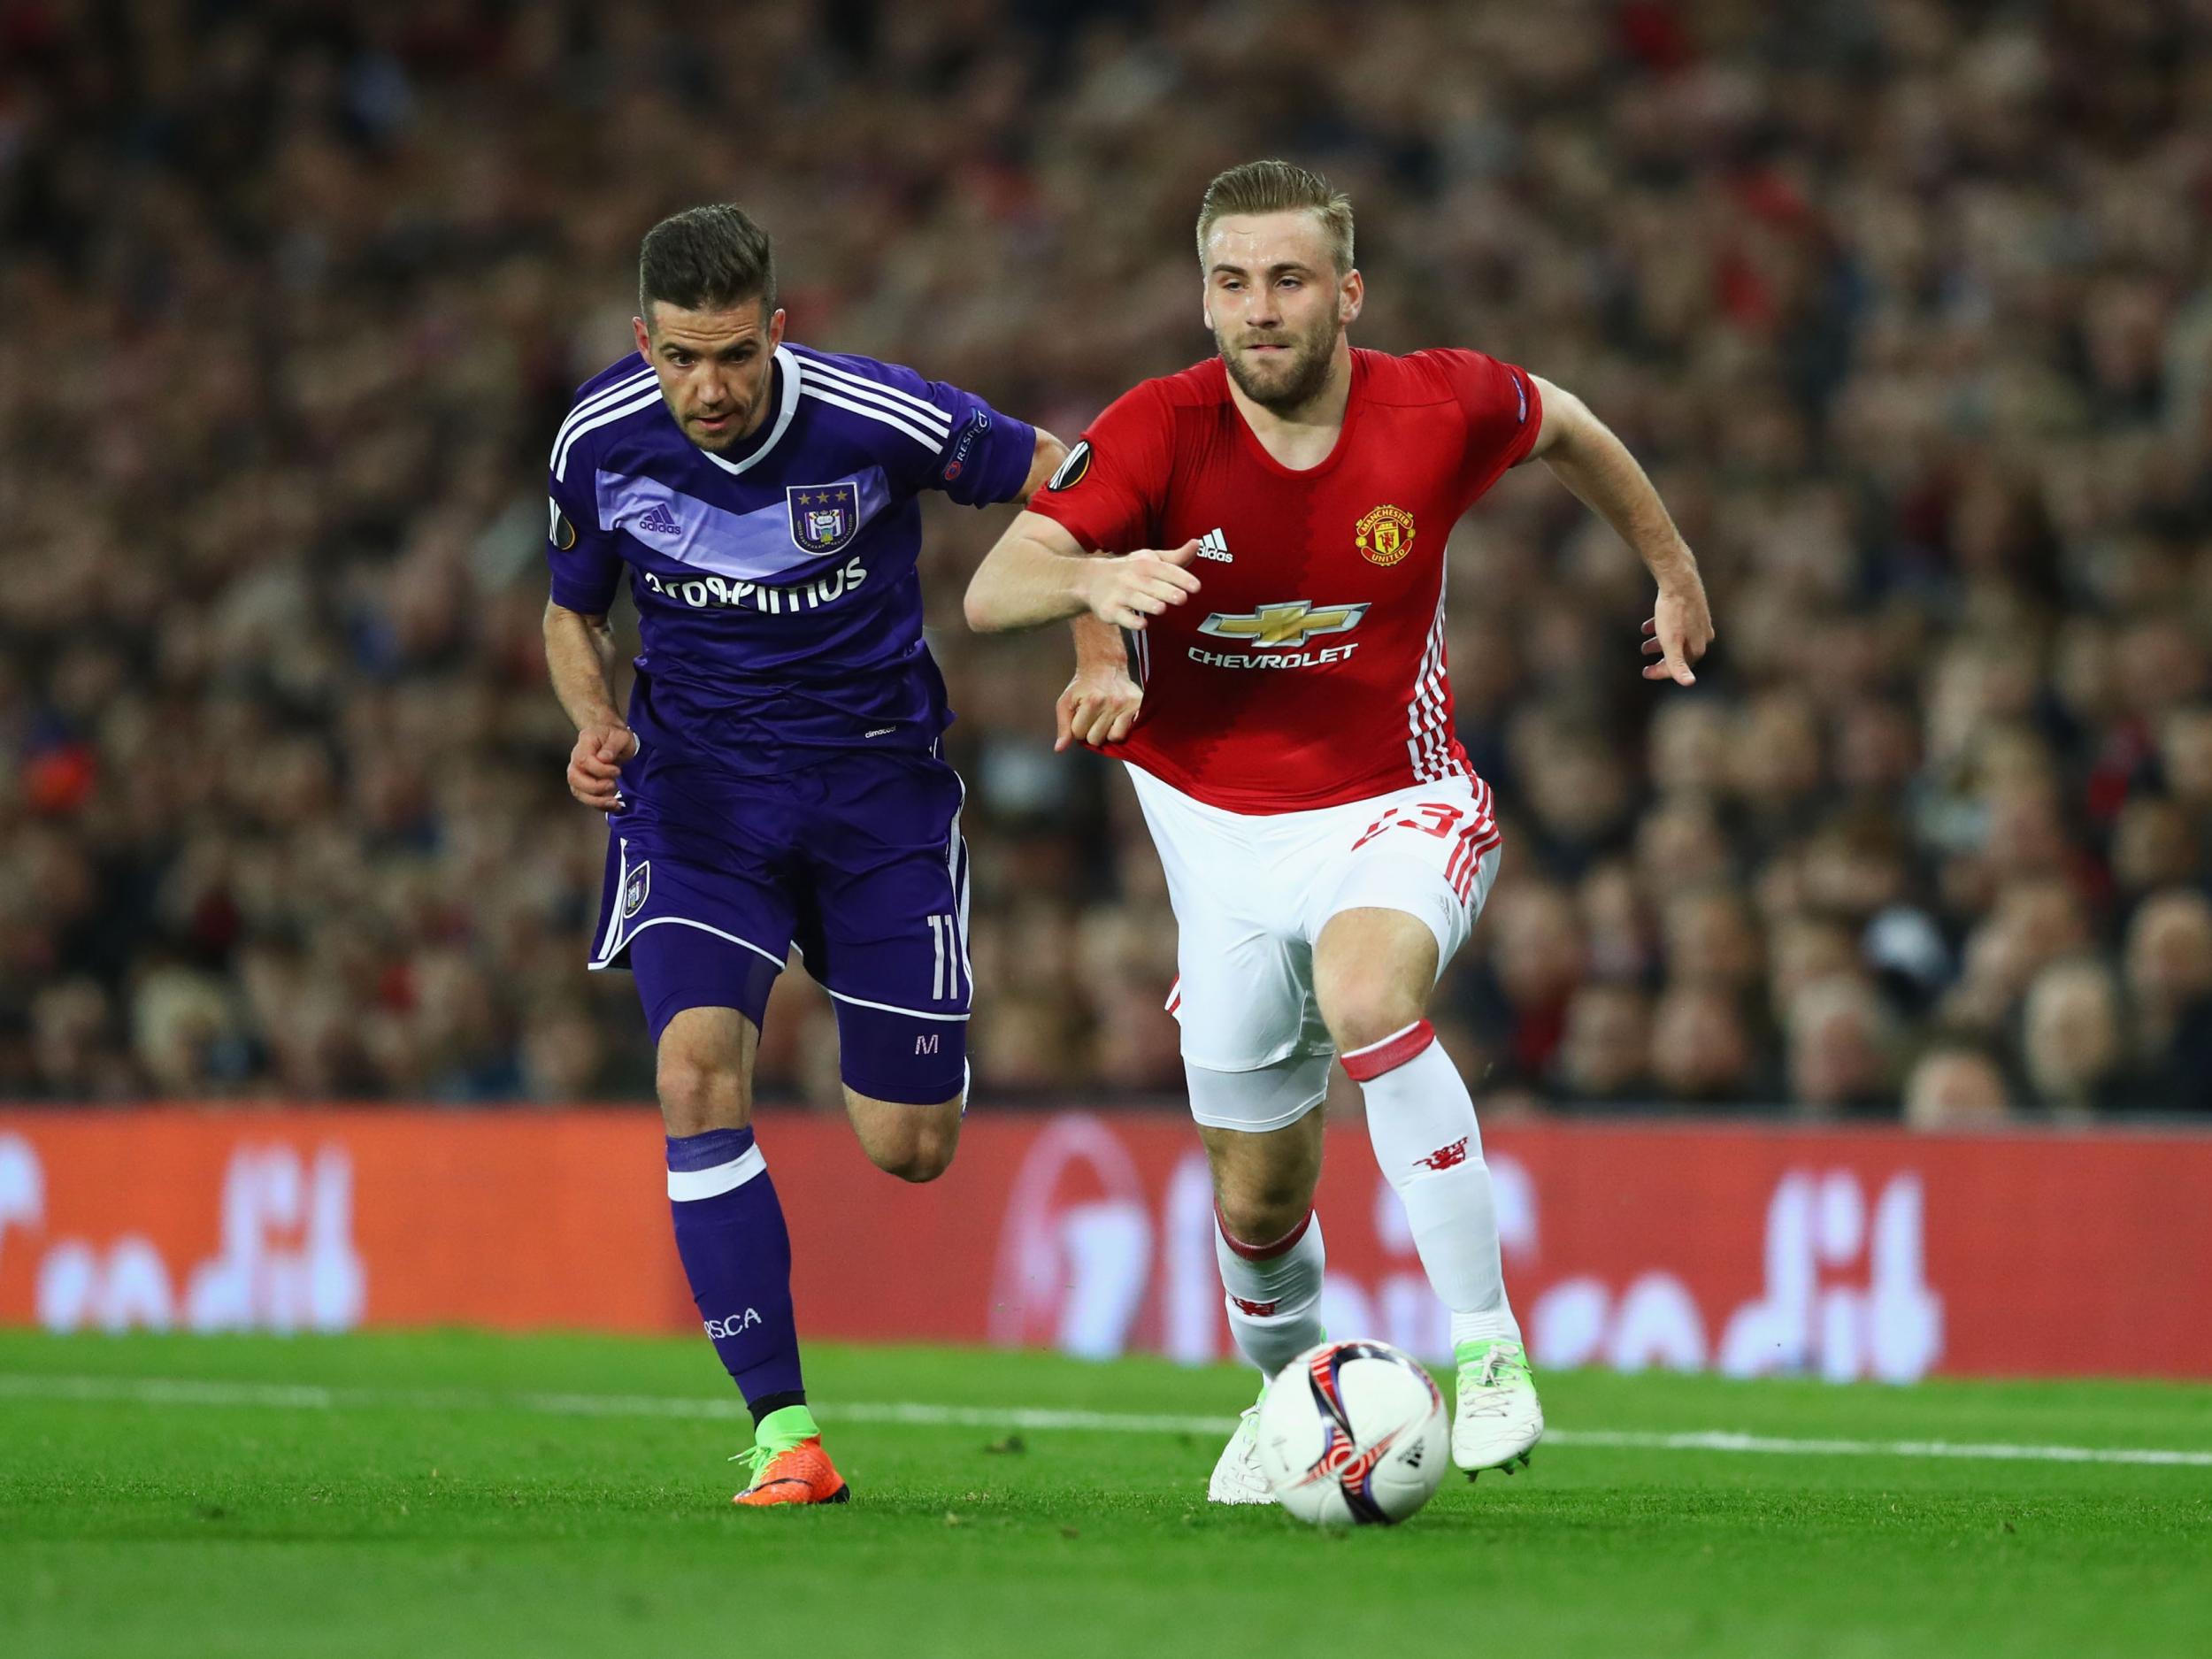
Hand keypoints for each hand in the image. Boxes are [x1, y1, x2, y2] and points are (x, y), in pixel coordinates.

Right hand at [567, 719, 637, 811]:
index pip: (584, 760)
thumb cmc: (616, 736)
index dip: (600, 770)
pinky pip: (586, 798)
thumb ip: (613, 746)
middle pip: (574, 778)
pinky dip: (599, 805)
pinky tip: (614, 807)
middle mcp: (576, 758)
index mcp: (585, 743)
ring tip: (614, 803)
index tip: (617, 771)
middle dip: (594, 787)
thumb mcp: (621, 736)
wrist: (612, 737)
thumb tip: (604, 758)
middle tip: (613, 785)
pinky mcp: (585, 784)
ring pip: (578, 791)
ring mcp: (579, 772)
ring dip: (595, 801)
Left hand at [1055, 660, 1143, 751]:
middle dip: (1092, 731)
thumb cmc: (1083, 685)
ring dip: (1108, 732)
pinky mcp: (1139, 706)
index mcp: (1092, 701)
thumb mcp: (1066, 702)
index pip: (1079, 734)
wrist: (1104, 666)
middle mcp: (1112, 703)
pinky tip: (1118, 721)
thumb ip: (1063, 726)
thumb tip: (1059, 748)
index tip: (1082, 716)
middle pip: (1096, 739)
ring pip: (1114, 738)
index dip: (1078, 727)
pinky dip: (1122, 729)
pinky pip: (1130, 732)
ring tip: (1106, 719)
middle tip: (1094, 717)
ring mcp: (1127, 705)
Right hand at [1080, 540, 1200, 630]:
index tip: (1196, 587)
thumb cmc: (1130, 571)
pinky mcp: (1109, 610)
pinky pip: (1120, 616)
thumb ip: (1176, 557)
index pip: (1164, 569)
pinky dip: (1130, 621)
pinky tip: (1142, 625)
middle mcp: (1131, 577)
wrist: (1091, 580)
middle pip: (1150, 585)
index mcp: (1144, 564)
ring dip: (1148, 604)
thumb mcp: (1151, 560)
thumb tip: (1197, 543)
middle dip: (1166, 591)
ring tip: (1162, 608)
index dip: (1181, 577)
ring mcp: (1119, 594)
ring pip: (1135, 599)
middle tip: (1182, 598)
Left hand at [1640, 577, 1714, 686]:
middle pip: (1681, 654)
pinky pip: (1677, 623)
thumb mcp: (1671, 642)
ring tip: (1644, 645)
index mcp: (1698, 646)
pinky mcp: (1692, 608)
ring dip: (1660, 644)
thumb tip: (1690, 684)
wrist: (1679, 580)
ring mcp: (1699, 621)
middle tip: (1647, 664)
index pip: (1681, 668)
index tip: (1646, 672)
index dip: (1662, 672)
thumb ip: (1678, 664)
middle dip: (1662, 660)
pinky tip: (1647, 626)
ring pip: (1678, 639)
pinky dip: (1661, 628)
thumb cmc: (1674, 612)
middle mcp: (1703, 635)